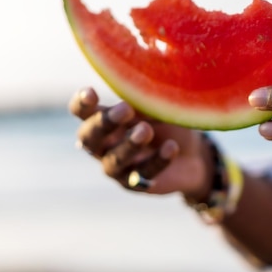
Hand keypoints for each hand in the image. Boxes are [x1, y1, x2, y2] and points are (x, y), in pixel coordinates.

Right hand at [69, 87, 212, 199]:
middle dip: (105, 123)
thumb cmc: (165, 124)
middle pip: (89, 138)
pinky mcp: (135, 184)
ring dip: (129, 145)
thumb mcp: (153, 107)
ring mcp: (116, 167)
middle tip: (125, 109)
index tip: (91, 93)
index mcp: (103, 120)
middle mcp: (102, 145)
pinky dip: (158, 160)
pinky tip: (171, 147)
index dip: (82, 104)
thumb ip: (141, 100)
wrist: (190, 155)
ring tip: (147, 130)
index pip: (82, 112)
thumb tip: (137, 86)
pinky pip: (142, 174)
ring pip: (114, 160)